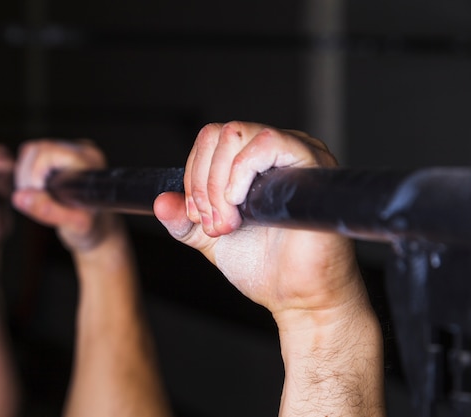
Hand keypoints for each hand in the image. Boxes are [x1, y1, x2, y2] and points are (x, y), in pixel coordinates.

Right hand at [0, 145, 13, 250]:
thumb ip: (3, 176)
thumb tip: (21, 162)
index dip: (11, 168)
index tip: (11, 189)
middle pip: (0, 152)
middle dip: (10, 170)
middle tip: (6, 193)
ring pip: (0, 156)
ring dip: (9, 175)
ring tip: (3, 196)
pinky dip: (8, 176)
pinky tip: (4, 194)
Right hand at [12, 140, 119, 252]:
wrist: (99, 229)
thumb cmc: (91, 228)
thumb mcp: (73, 225)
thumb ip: (48, 211)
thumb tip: (20, 197)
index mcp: (90, 163)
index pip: (48, 153)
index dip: (34, 174)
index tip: (38, 194)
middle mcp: (84, 151)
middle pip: (37, 149)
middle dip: (27, 176)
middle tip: (35, 199)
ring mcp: (74, 149)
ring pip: (33, 150)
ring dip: (26, 175)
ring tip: (39, 196)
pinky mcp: (64, 152)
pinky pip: (34, 154)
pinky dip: (29, 172)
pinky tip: (41, 189)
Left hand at [154, 122, 362, 322]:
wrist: (296, 295)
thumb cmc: (265, 266)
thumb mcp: (211, 238)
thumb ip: (184, 220)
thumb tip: (160, 201)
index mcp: (253, 162)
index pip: (209, 141)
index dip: (193, 177)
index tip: (196, 217)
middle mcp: (275, 150)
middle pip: (219, 134)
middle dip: (203, 183)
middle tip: (215, 224)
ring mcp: (295, 153)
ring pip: (236, 133)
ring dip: (218, 183)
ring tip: (229, 223)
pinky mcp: (311, 163)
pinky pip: (267, 142)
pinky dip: (241, 171)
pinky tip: (239, 203)